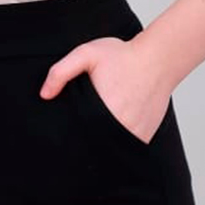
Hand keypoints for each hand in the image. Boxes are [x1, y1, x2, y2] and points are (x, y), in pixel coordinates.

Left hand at [39, 35, 173, 143]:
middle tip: (82, 127)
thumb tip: (45, 95)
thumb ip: (61, 72)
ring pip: (109, 149)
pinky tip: (113, 128)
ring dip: (102, 143)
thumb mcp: (86, 54)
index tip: (66, 132)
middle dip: (83, 140)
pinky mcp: (145, 136)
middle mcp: (120, 127)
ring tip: (98, 126)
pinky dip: (118, 143)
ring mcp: (134, 134)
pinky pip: (126, 148)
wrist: (159, 59)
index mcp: (101, 112)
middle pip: (93, 146)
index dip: (69, 138)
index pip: (77, 137)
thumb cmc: (123, 55)